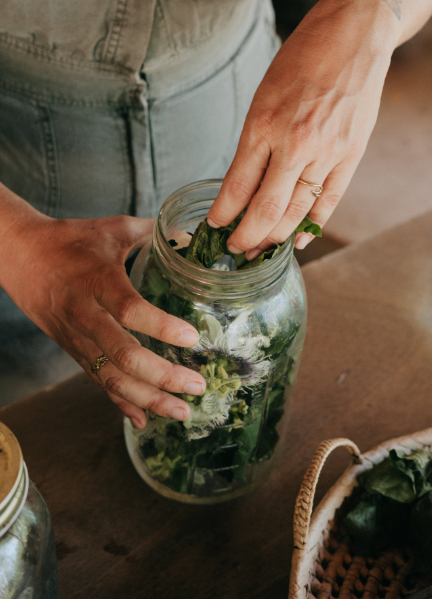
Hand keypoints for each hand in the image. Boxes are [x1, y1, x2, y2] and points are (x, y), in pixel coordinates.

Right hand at [0, 213, 204, 427]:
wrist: (19, 255)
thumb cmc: (70, 240)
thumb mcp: (112, 228)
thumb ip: (152, 232)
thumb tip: (189, 237)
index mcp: (98, 281)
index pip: (129, 309)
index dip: (160, 326)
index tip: (191, 338)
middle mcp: (86, 315)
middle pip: (123, 355)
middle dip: (163, 376)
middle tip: (197, 385)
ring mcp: (77, 338)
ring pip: (111, 377)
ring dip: (148, 399)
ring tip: (181, 411)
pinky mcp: (72, 350)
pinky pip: (98, 382)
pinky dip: (121, 403)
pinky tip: (144, 419)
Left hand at [208, 0, 397, 256]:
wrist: (355, 35)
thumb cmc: (303, 59)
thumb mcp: (265, 94)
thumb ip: (257, 139)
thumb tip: (245, 183)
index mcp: (263, 124)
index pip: (236, 187)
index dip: (223, 215)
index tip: (214, 227)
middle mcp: (294, 144)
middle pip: (265, 210)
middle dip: (245, 238)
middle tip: (233, 250)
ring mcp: (326, 152)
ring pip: (297, 212)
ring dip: (275, 238)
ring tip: (259, 252)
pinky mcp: (351, 155)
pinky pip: (328, 202)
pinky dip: (311, 226)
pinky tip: (297, 242)